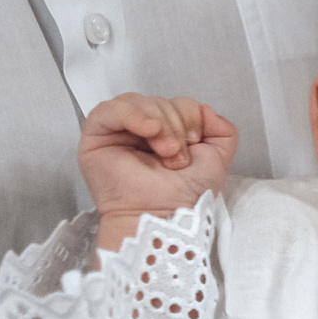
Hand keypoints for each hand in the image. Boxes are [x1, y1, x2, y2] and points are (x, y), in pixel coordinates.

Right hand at [78, 93, 238, 251]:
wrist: (164, 217)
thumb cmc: (186, 195)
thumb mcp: (218, 158)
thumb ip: (222, 129)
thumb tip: (205, 109)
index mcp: (165, 131)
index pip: (177, 103)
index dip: (190, 118)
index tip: (194, 144)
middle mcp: (140, 129)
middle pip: (158, 101)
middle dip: (176, 126)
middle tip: (177, 158)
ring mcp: (116, 132)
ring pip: (137, 102)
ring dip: (160, 124)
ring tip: (166, 152)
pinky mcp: (95, 137)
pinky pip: (109, 110)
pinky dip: (133, 114)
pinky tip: (149, 130)